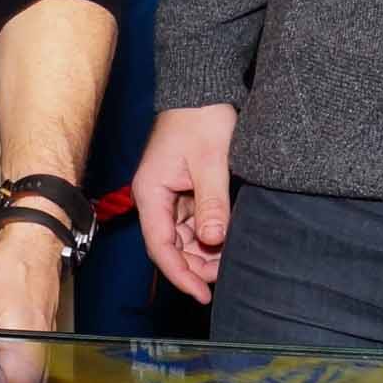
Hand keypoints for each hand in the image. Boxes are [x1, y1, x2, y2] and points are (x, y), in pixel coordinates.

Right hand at [132, 103, 239, 301]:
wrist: (203, 89)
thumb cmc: (202, 119)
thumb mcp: (210, 161)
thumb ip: (212, 202)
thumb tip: (213, 239)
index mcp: (151, 192)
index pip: (161, 246)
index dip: (180, 274)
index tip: (202, 294)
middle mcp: (155, 198)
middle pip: (171, 246)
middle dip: (196, 265)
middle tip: (225, 275)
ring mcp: (169, 194)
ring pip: (183, 237)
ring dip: (204, 251)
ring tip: (230, 258)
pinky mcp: (184, 189)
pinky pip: (193, 222)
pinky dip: (209, 233)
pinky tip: (227, 240)